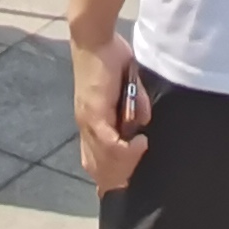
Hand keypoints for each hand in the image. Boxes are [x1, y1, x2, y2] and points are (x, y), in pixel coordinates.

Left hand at [72, 29, 151, 191]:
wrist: (95, 40)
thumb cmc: (111, 59)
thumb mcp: (128, 87)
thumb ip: (136, 106)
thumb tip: (142, 124)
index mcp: (91, 123)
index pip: (94, 160)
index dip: (106, 177)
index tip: (119, 188)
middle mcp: (86, 126)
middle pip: (98, 167)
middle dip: (118, 177)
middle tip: (136, 172)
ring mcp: (88, 121)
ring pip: (105, 159)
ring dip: (126, 162)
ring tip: (141, 150)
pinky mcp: (94, 113)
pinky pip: (109, 143)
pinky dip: (125, 149)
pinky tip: (139, 144)